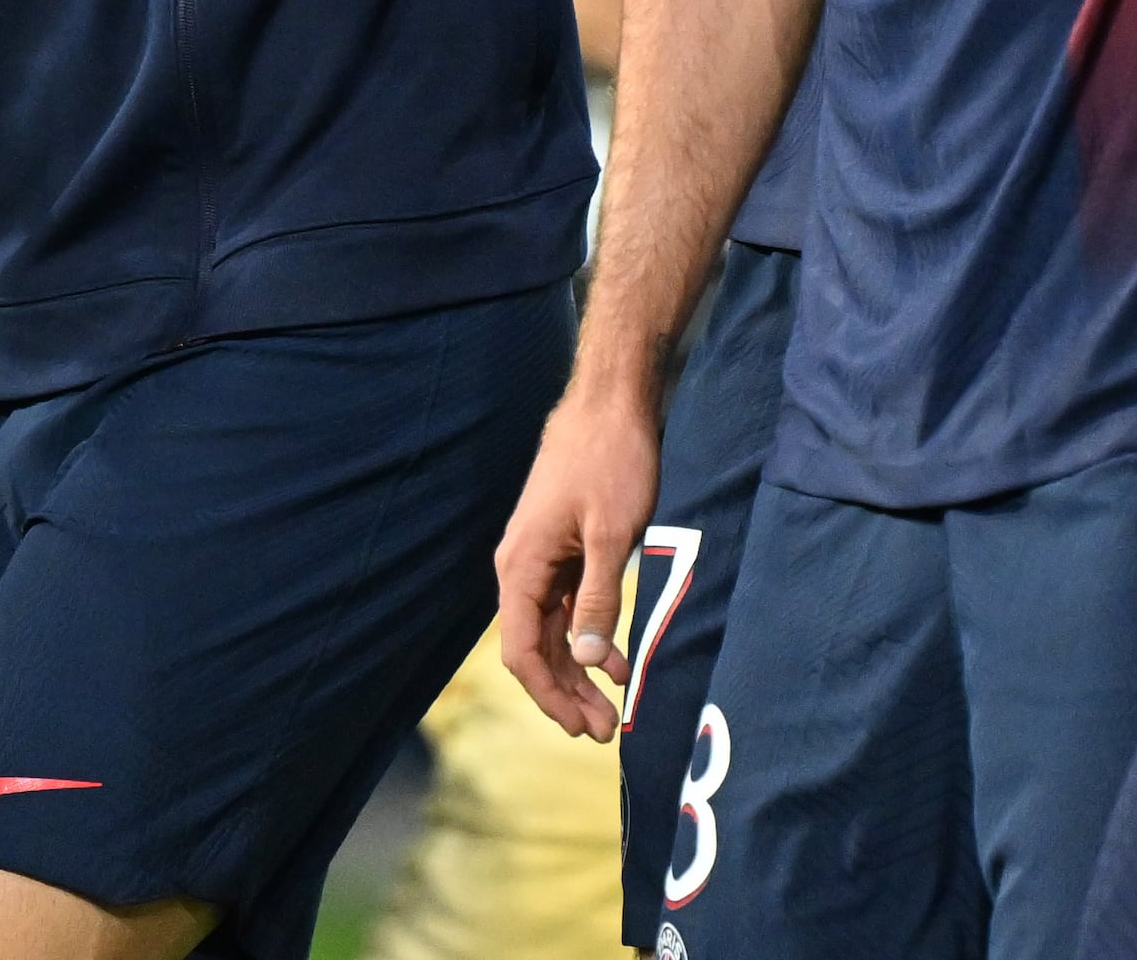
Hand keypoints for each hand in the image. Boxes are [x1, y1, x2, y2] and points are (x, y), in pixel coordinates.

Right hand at [488, 383, 657, 738]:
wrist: (610, 405)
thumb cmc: (610, 461)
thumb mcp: (612, 534)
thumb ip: (599, 600)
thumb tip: (587, 661)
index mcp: (521, 565)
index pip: (522, 650)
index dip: (549, 695)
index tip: (584, 728)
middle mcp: (521, 566)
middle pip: (535, 647)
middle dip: (566, 692)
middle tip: (605, 731)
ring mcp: (542, 558)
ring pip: (552, 631)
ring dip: (578, 671)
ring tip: (611, 708)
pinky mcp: (563, 550)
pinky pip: (568, 607)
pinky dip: (590, 637)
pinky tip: (616, 661)